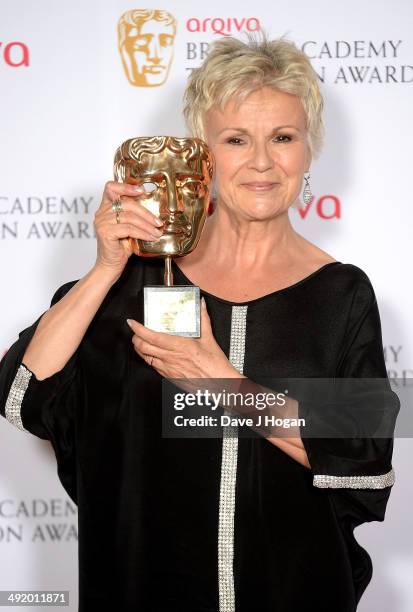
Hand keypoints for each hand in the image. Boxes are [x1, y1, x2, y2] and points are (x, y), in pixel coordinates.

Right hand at [93, 180, 164, 280]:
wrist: (111, 265)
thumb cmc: (121, 247)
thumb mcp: (129, 227)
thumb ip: (135, 216)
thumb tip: (156, 211)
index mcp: (106, 208)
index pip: (111, 188)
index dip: (126, 186)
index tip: (141, 190)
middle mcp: (101, 213)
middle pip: (126, 204)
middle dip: (146, 212)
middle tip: (158, 222)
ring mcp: (102, 222)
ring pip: (130, 217)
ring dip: (147, 225)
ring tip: (157, 231)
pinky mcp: (105, 232)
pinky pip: (129, 229)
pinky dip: (143, 233)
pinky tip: (151, 237)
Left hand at [127, 298, 241, 378]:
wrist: (219, 385)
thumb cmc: (215, 365)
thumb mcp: (210, 339)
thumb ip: (203, 319)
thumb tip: (201, 305)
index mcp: (180, 346)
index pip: (151, 337)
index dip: (138, 329)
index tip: (132, 322)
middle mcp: (171, 358)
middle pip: (143, 347)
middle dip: (135, 338)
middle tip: (135, 331)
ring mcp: (169, 369)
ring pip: (145, 358)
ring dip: (140, 348)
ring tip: (140, 341)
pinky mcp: (169, 377)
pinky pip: (153, 366)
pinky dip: (149, 358)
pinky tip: (153, 354)